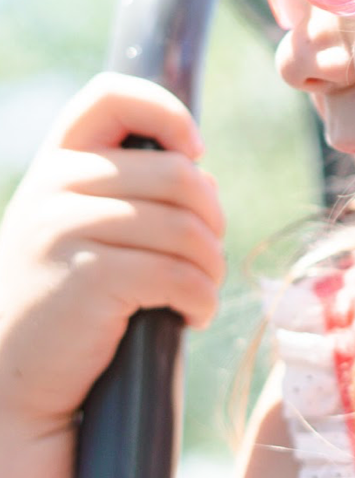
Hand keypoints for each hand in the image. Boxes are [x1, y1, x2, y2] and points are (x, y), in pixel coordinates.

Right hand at [0, 73, 225, 436]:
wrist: (12, 381)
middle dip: (212, 220)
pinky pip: (178, 274)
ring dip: (211, 266)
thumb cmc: (62, 303)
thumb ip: (129, 190)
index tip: (194, 154)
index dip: (168, 113)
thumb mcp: (78, 228)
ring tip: (202, 290)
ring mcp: (68, 229)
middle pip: (179, 174)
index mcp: (57, 163)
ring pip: (186, 227)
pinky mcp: (91, 277)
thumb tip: (204, 175)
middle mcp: (56, 186)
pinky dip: (201, 298)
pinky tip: (192, 316)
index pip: (113, 96)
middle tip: (207, 257)